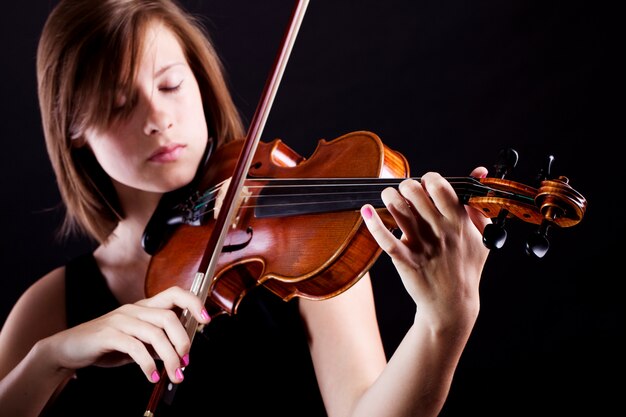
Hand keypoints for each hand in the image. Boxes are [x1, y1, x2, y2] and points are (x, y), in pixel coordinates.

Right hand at [43, 286, 210, 382]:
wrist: (68, 348)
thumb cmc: (106, 344)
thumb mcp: (137, 342)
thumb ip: (157, 343)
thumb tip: (180, 353)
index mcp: (144, 307)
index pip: (175, 293)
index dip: (194, 303)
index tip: (206, 319)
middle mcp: (135, 309)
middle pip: (169, 316)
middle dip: (182, 340)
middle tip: (186, 361)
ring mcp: (121, 320)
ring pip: (155, 333)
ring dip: (169, 357)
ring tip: (173, 374)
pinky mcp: (108, 334)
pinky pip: (135, 347)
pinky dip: (147, 364)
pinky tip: (151, 376)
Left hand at [360, 167, 490, 329]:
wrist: (453, 303)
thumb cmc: (466, 266)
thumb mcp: (482, 234)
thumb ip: (478, 202)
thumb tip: (480, 172)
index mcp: (458, 222)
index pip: (440, 186)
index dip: (429, 178)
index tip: (427, 183)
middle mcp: (439, 230)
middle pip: (415, 193)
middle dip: (407, 185)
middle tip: (406, 191)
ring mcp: (421, 245)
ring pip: (399, 210)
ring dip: (389, 196)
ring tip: (389, 196)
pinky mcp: (406, 260)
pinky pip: (386, 239)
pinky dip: (374, 224)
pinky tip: (366, 211)